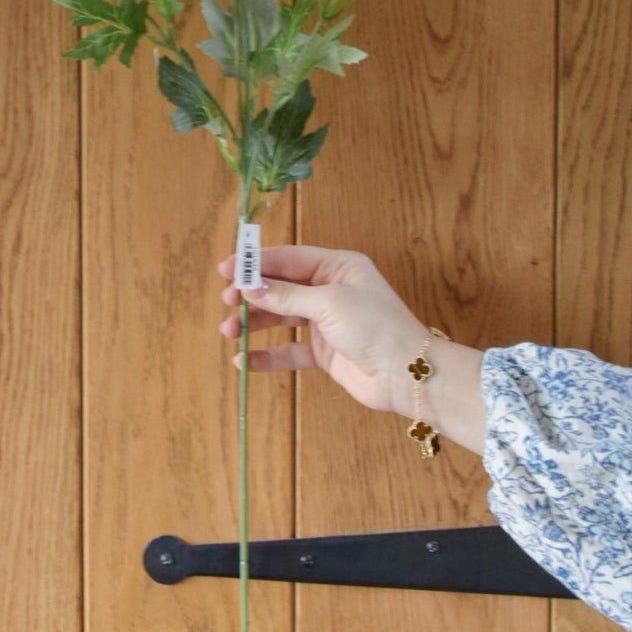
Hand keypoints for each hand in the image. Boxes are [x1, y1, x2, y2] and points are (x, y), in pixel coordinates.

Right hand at [213, 244, 425, 416]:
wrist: (405, 373)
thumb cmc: (374, 326)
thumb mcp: (328, 303)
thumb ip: (286, 296)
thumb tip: (250, 286)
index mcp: (337, 267)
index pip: (288, 258)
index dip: (256, 263)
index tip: (227, 270)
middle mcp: (330, 290)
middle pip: (281, 287)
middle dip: (252, 295)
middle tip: (226, 302)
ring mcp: (326, 322)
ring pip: (280, 318)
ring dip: (254, 323)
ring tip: (229, 332)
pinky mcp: (323, 352)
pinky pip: (288, 350)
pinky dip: (266, 354)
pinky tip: (244, 360)